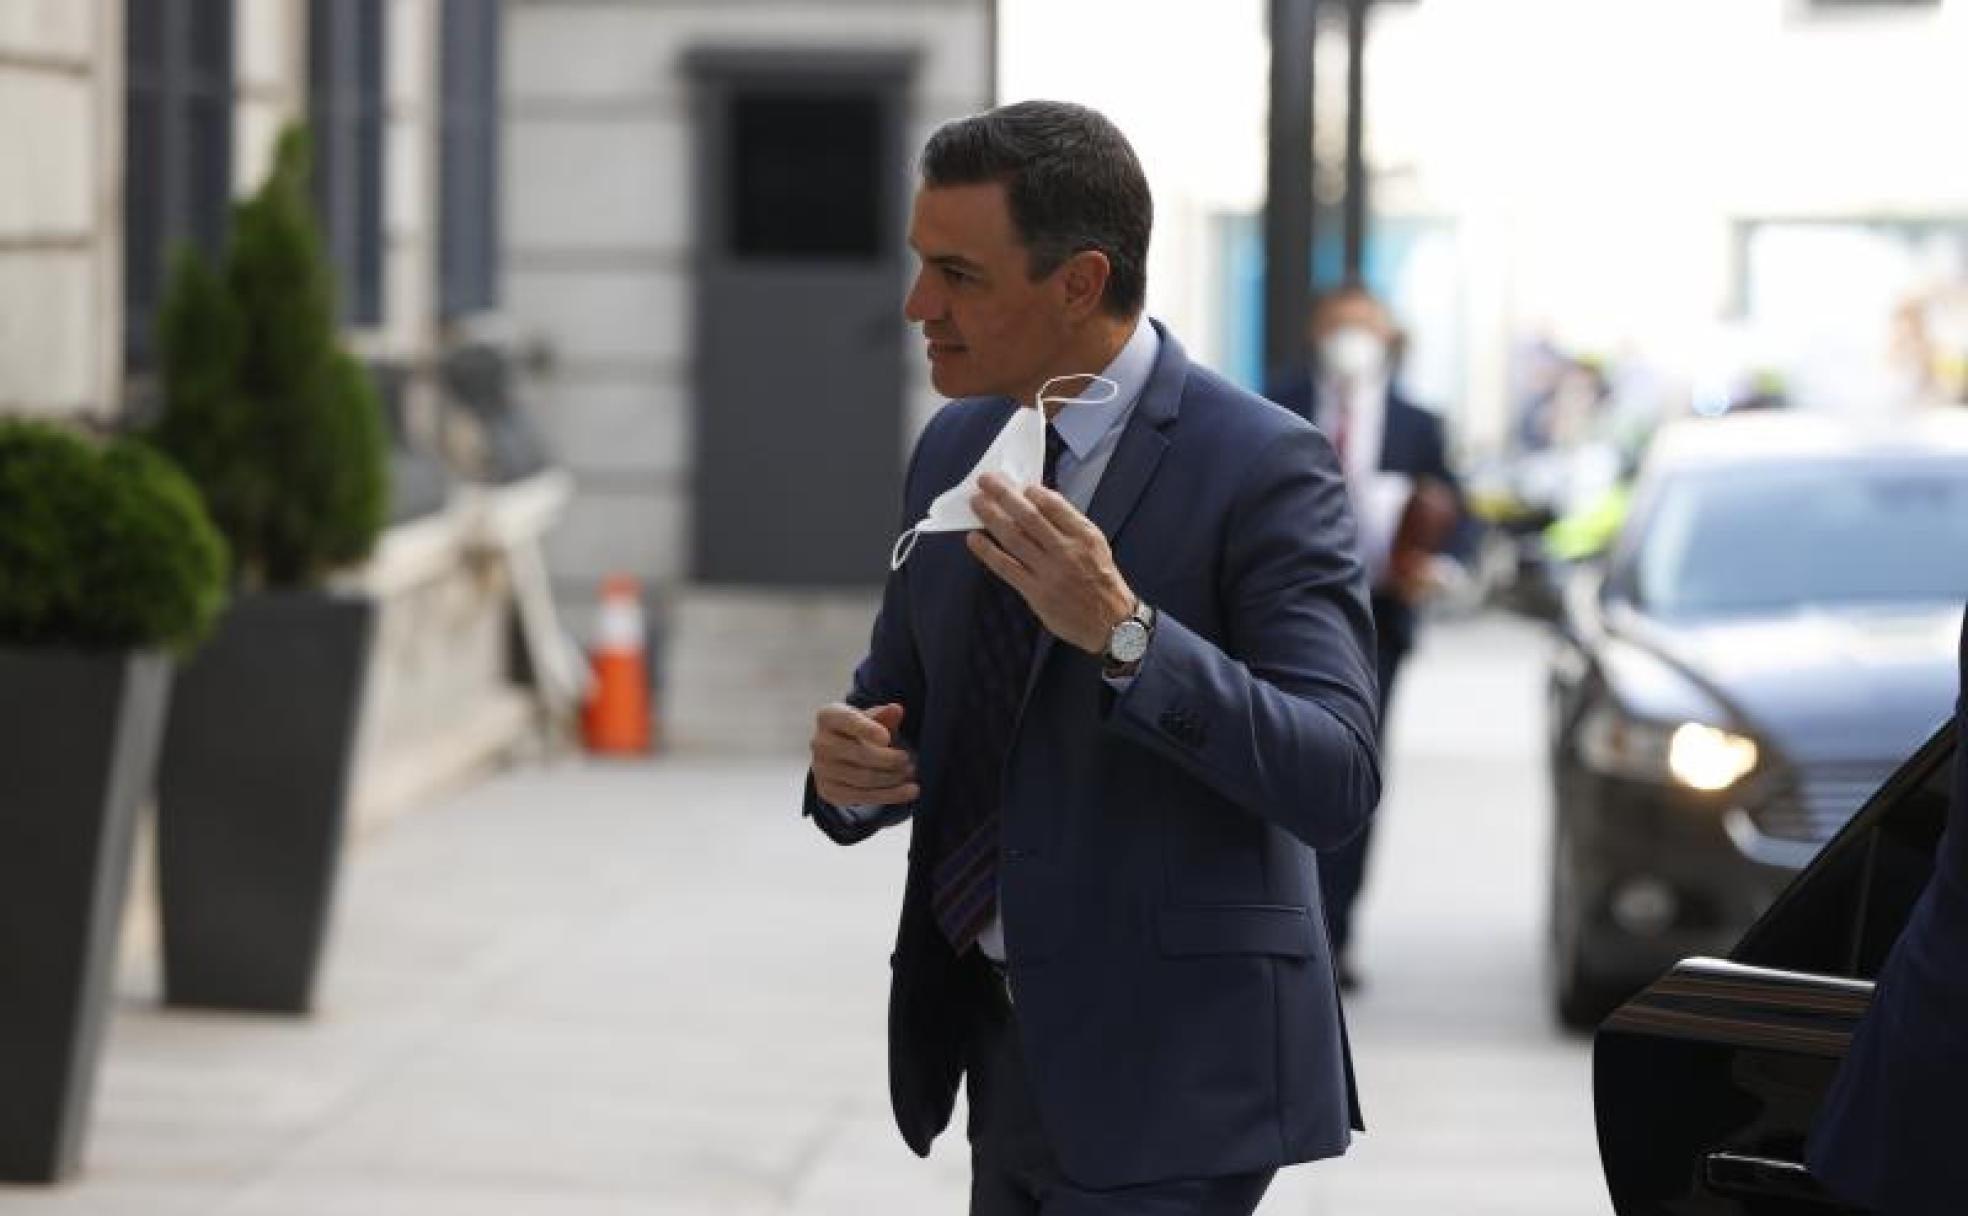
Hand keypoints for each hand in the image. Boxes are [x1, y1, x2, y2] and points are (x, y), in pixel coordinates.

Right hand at [810, 702, 918, 807]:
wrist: (838, 755)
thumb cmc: (858, 731)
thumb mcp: (871, 718)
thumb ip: (884, 715)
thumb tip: (896, 710)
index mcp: (829, 716)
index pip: (848, 721)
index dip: (867, 730)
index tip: (887, 738)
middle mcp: (820, 742)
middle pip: (860, 754)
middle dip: (890, 759)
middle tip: (908, 760)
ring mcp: (821, 769)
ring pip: (864, 778)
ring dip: (892, 778)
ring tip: (910, 773)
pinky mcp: (829, 791)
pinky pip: (863, 797)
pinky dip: (890, 795)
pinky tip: (909, 791)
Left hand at [967, 473, 1134, 654]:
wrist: (1110, 623)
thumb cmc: (1101, 581)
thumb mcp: (1097, 546)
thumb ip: (1070, 526)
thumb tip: (1039, 503)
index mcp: (1085, 537)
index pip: (1055, 506)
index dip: (1033, 492)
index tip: (1019, 485)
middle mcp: (1067, 551)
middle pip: (1029, 517)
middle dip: (1005, 496)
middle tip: (986, 481)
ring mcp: (1049, 573)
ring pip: (1014, 539)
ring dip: (992, 518)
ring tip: (976, 503)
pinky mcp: (1036, 593)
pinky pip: (1007, 567)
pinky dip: (988, 552)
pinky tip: (974, 539)